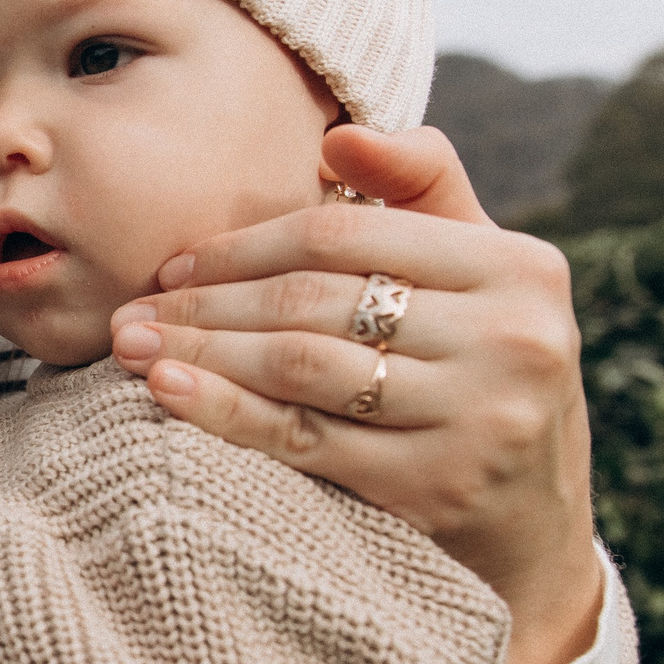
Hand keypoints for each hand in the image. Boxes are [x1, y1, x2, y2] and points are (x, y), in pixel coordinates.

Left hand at [109, 123, 603, 663]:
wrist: (532, 526)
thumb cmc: (479, 374)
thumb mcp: (478, 277)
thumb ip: (420, 189)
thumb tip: (338, 136)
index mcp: (521, 267)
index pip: (344, 236)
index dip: (244, 245)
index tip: (176, 264)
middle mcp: (511, 338)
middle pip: (313, 300)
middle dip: (206, 303)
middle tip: (131, 310)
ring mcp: (477, 416)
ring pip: (300, 365)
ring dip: (200, 352)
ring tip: (131, 345)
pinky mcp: (435, 485)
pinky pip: (301, 438)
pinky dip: (223, 411)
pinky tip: (167, 391)